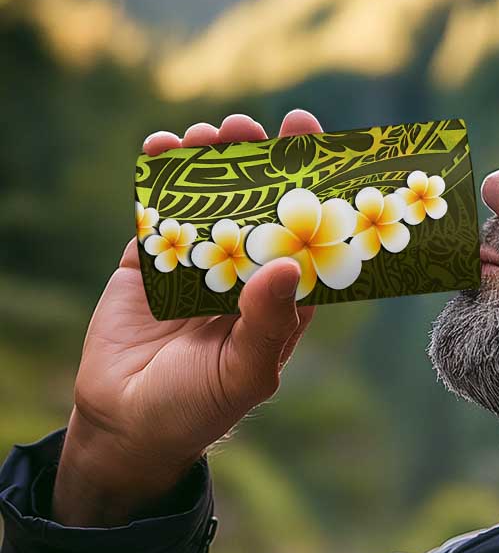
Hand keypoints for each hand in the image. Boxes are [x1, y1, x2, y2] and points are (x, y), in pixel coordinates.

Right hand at [52, 110, 322, 525]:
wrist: (127, 425)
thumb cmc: (199, 408)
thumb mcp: (244, 373)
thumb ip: (268, 323)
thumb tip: (288, 264)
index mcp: (280, 301)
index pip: (305, 239)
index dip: (313, 195)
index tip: (317, 152)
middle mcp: (244, 276)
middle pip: (258, 209)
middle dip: (259, 165)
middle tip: (254, 127)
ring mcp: (197, 266)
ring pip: (209, 202)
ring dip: (211, 164)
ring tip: (211, 133)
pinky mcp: (150, 263)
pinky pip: (158, 214)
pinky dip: (158, 179)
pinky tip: (162, 148)